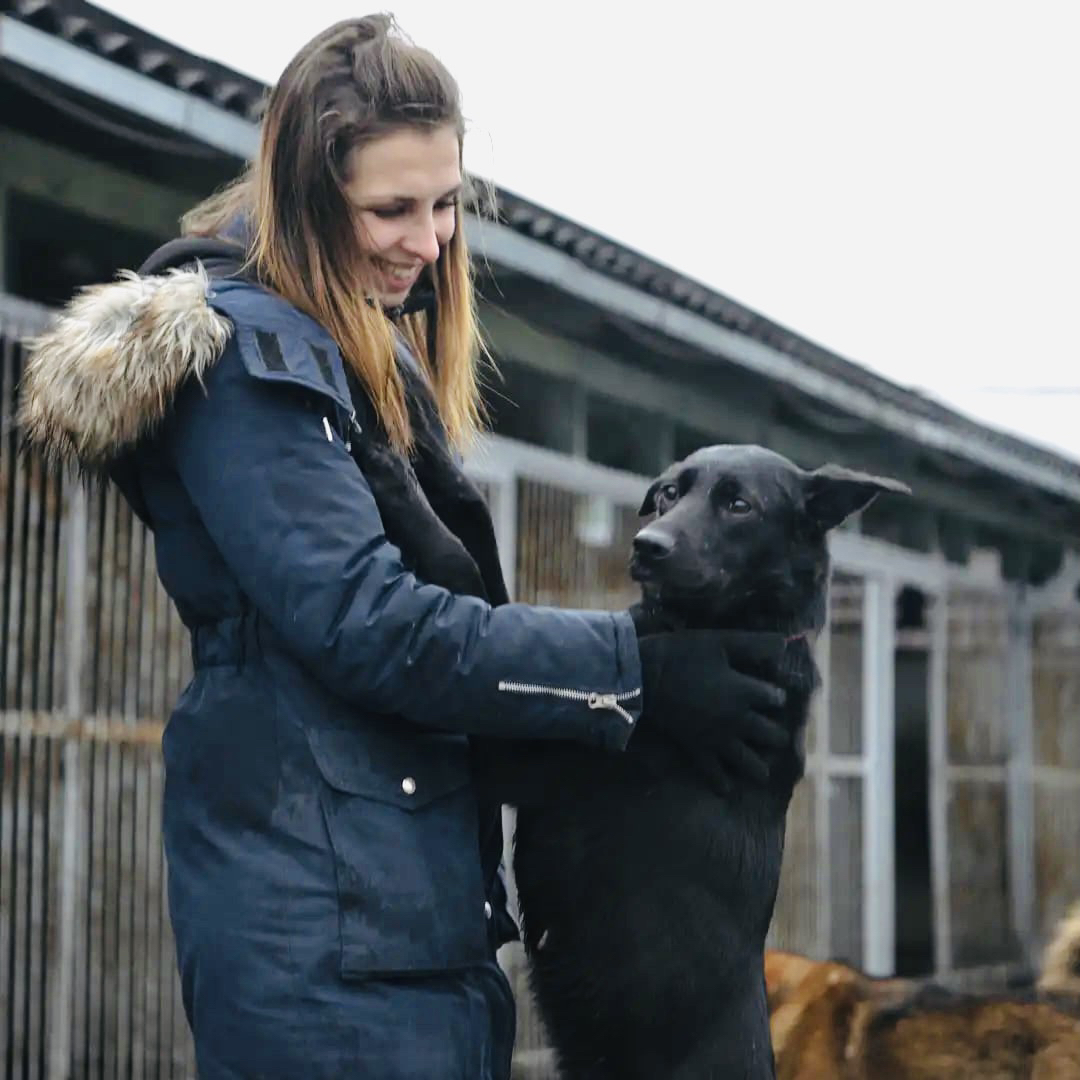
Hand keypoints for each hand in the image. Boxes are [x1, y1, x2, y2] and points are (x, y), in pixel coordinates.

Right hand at [633, 628, 789, 791]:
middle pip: (770, 735)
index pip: (776, 699)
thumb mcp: (721, 642)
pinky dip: (721, 783)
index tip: (775, 696)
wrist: (645, 678)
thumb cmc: (682, 655)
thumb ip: (754, 644)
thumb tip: (785, 645)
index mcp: (746, 692)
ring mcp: (718, 738)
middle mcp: (738, 720)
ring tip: (763, 772)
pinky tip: (727, 790)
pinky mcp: (697, 748)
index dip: (778, 696)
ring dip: (759, 767)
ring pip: (748, 761)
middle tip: (777, 737)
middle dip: (776, 735)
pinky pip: (712, 772)